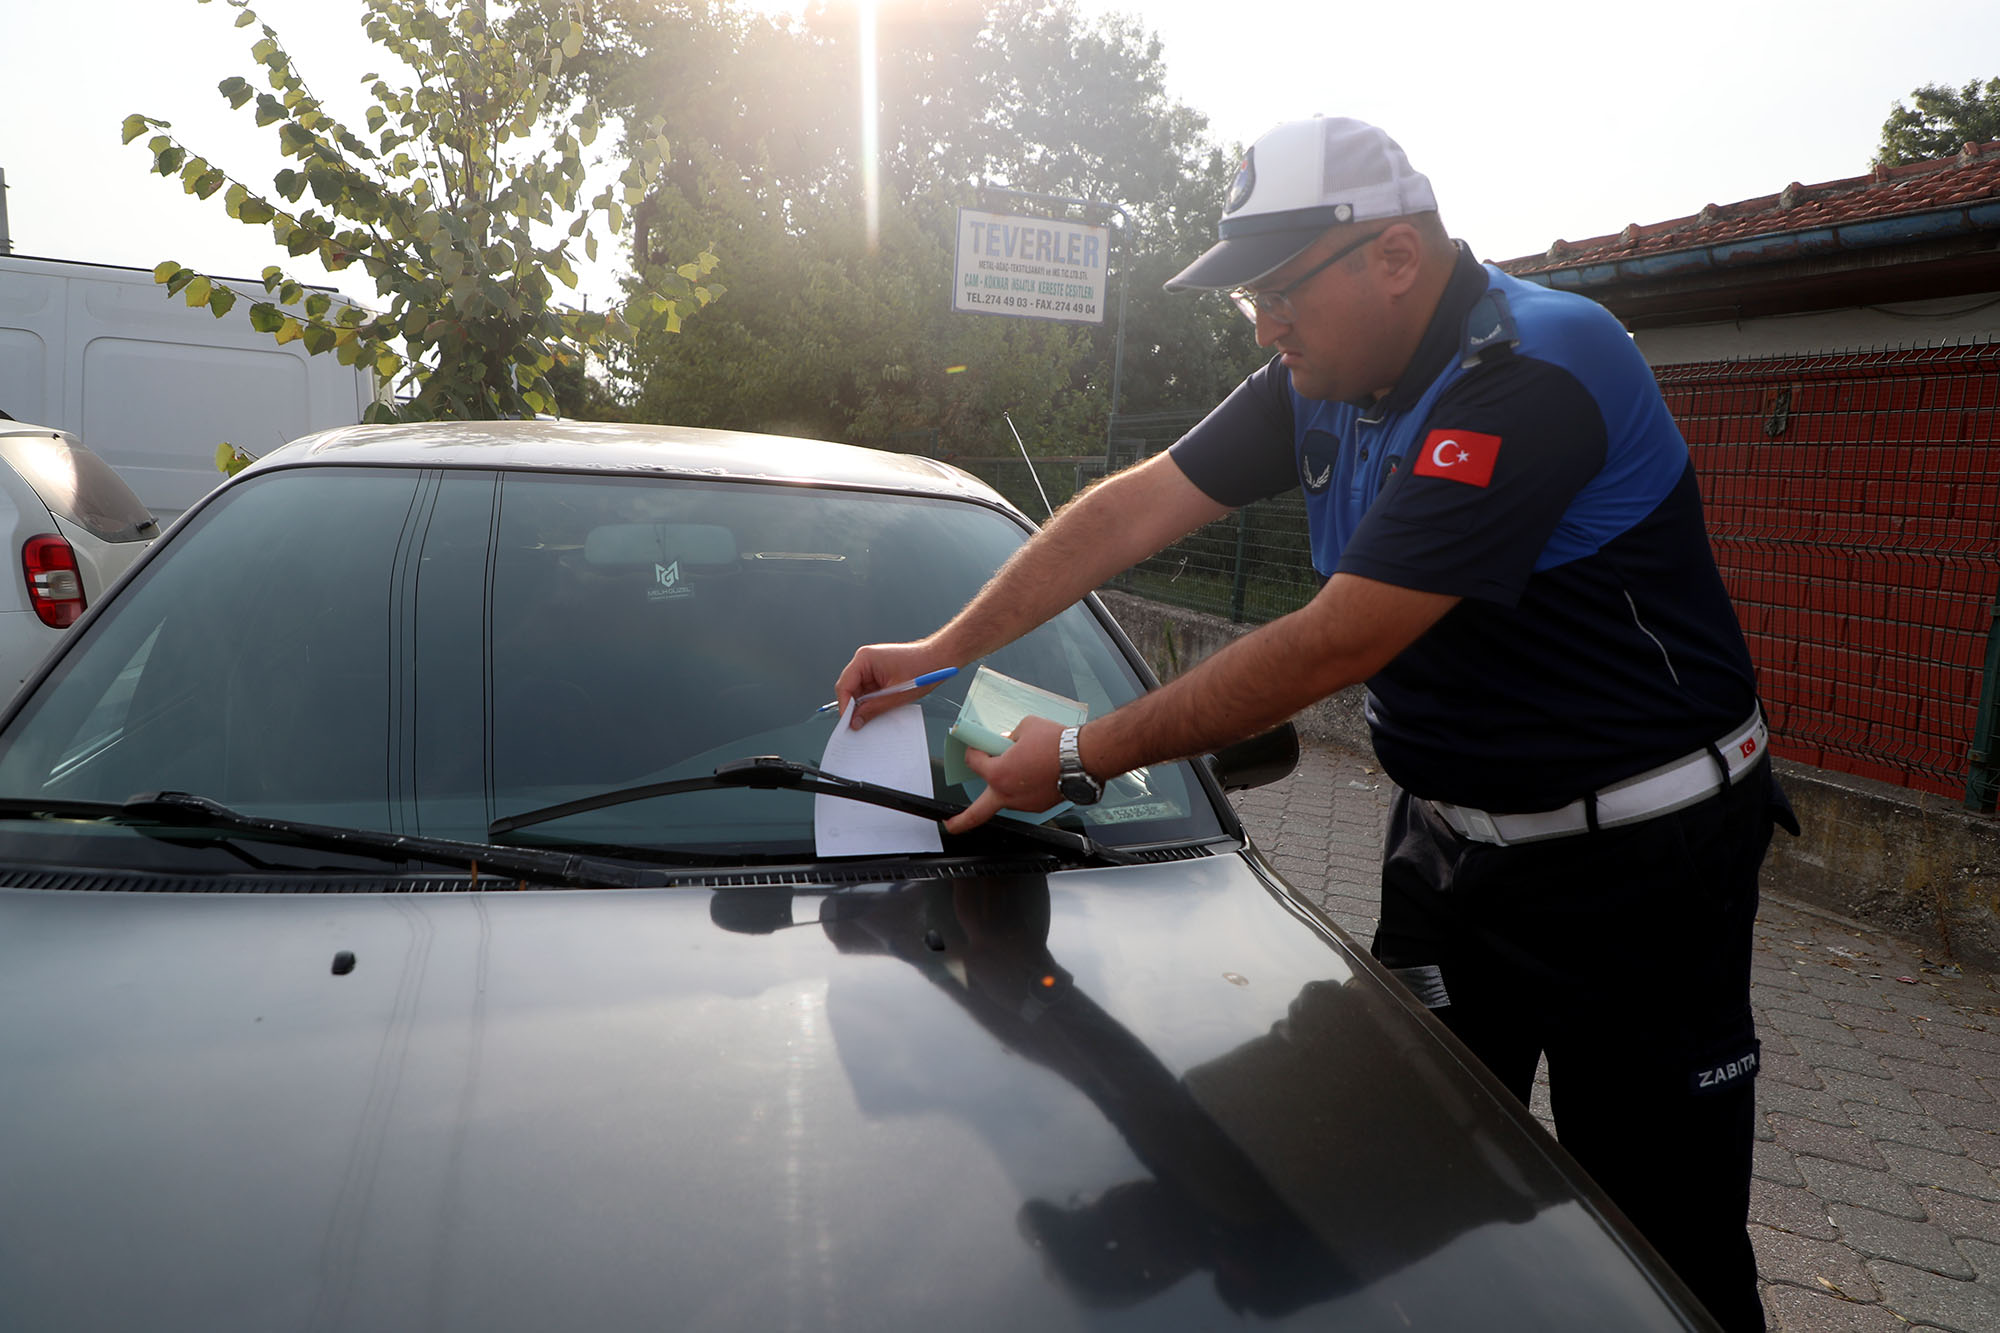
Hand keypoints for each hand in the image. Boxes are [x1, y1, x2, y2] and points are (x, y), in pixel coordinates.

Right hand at [834, 640, 953, 727]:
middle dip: (854, 707)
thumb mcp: (896, 695)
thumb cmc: (922, 669)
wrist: (939, 658)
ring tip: (873, 717)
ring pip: (859, 691)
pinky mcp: (879, 672)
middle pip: (850, 688)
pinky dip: (873, 700)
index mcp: (865, 659)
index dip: (845, 706)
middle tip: (858, 725)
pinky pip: (869, 689)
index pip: (844, 685)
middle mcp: (865, 660)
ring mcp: (872, 666)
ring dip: (865, 705)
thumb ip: (873, 709)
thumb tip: (855, 721)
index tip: (848, 722)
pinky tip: (879, 710)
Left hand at [946, 714, 1067, 833]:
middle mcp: (1008, 794)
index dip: (974, 751)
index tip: (976, 748)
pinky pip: (1025, 797)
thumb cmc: (1056, 743)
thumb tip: (1008, 742)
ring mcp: (1024, 804)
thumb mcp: (1025, 727)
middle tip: (949, 825)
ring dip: (1006, 786)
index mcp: (998, 774)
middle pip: (978, 812)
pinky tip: (1036, 773)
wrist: (1084, 758)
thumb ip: (1010, 737)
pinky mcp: (1040, 806)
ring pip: (1006, 798)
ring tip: (1022, 767)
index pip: (974, 763)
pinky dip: (1026, 787)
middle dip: (960, 821)